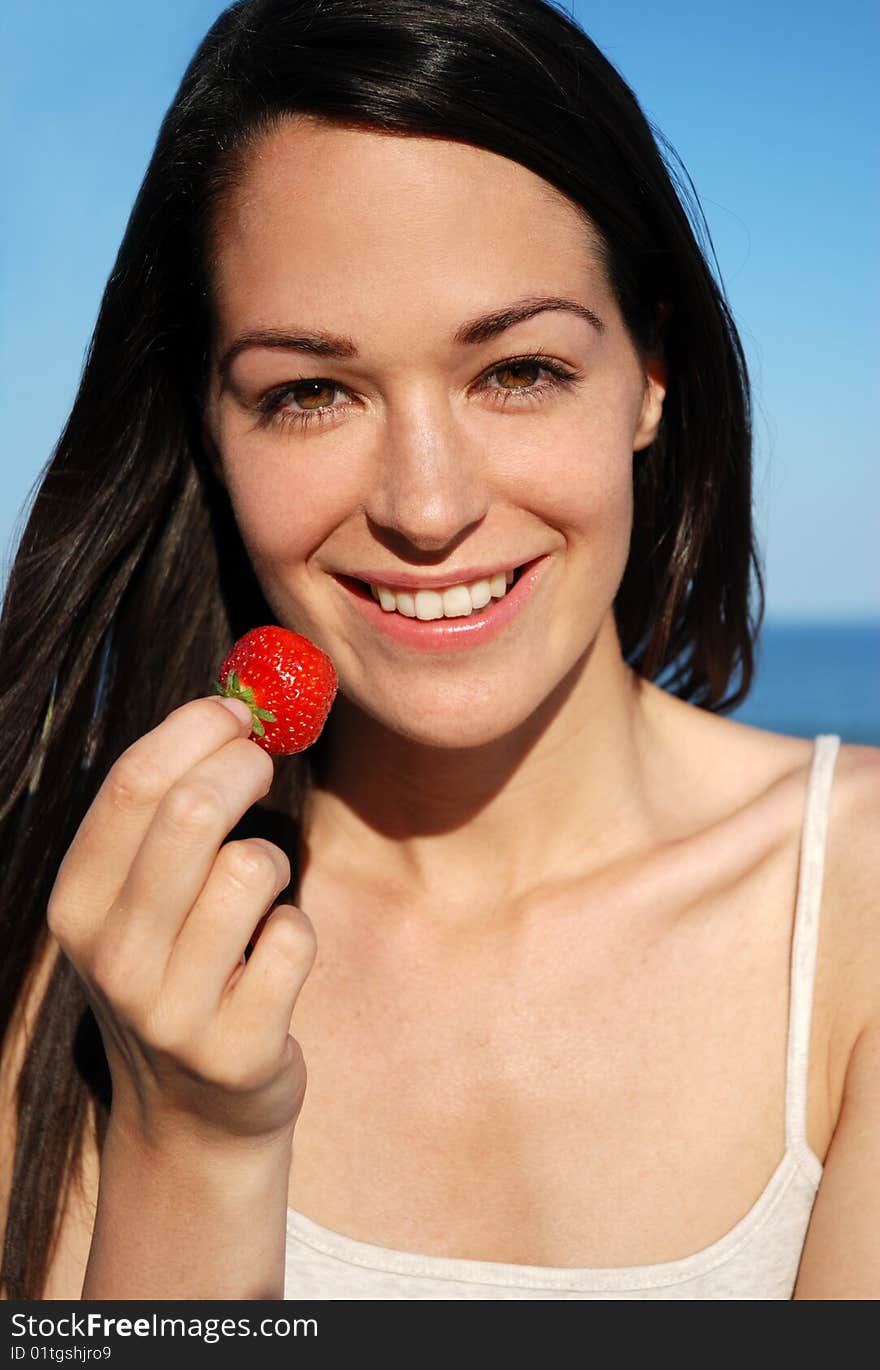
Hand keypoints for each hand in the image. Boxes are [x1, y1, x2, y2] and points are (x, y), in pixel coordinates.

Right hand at [47, 695, 315, 1149]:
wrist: (193, 1115)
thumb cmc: (177, 972)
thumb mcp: (137, 904)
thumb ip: (161, 818)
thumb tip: (229, 711)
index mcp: (77, 905)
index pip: (133, 784)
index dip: (196, 730)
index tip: (235, 715)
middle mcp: (112, 958)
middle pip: (193, 813)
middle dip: (245, 768)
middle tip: (262, 768)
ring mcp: (171, 1009)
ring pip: (253, 869)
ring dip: (275, 863)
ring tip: (260, 896)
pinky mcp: (237, 1048)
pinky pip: (294, 936)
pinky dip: (296, 930)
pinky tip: (273, 959)